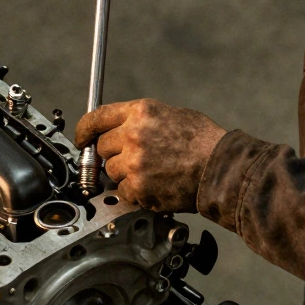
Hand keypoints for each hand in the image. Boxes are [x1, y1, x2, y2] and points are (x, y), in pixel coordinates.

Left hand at [75, 99, 226, 212]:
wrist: (221, 168)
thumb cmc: (204, 142)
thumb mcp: (171, 114)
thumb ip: (141, 120)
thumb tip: (121, 128)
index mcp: (140, 112)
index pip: (97, 118)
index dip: (85, 130)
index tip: (82, 139)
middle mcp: (133, 135)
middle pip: (103, 147)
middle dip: (115, 154)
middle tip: (135, 159)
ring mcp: (134, 162)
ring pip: (112, 171)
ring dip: (126, 174)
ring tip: (153, 172)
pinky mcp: (138, 187)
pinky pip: (123, 191)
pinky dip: (135, 192)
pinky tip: (155, 185)